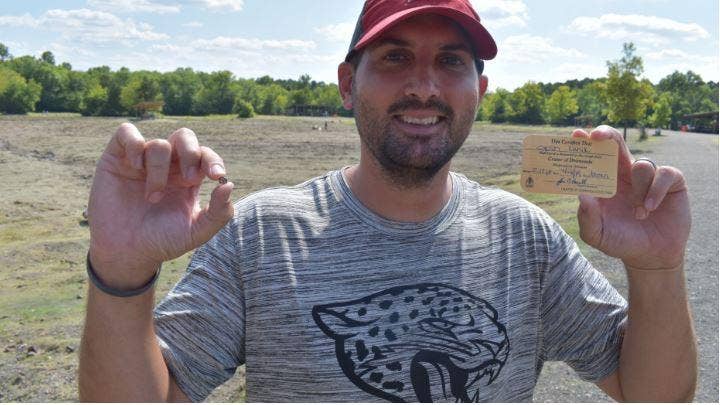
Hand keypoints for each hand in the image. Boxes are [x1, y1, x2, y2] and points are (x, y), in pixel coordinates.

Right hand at [87, 123, 233, 287]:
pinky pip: (127, 132)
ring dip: (159, 170)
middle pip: (184, 137)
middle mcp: (167, 165)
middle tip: (190, 179)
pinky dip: (134, 144)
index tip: (217, 175)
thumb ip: (218, 213)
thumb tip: (229, 185)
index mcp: (189, 177)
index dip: (213, 160)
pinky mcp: (116, 158)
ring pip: (159, 144)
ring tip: (153, 197)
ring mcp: (142, 160)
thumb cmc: (162, 241)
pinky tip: (136, 167)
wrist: (126, 252)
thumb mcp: (196, 232)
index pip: (205, 155)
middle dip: (191, 152)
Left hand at [573, 126, 690, 270]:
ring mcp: (648, 176)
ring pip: (641, 165)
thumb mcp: (597, 234)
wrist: (651, 256)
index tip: (576, 136)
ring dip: (639, 189)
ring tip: (638, 214)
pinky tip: (650, 208)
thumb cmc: (620, 241)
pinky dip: (656, 191)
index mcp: (604, 181)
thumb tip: (581, 195)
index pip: (593, 156)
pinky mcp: (672, 181)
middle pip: (615, 143)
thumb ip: (587, 218)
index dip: (585, 144)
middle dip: (606, 134)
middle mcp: (624, 174)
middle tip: (597, 136)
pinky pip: (664, 174)